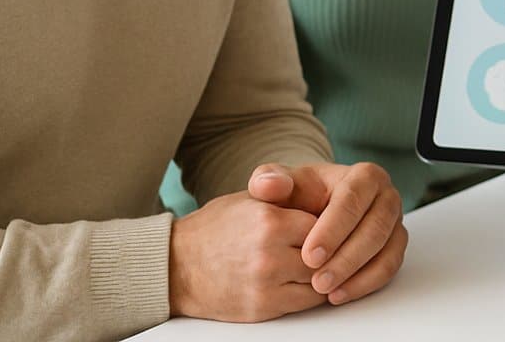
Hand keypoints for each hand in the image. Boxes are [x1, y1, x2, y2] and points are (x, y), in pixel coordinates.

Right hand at [167, 192, 323, 321]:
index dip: (327, 225)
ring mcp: (266, 283)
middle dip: (327, 251)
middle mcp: (269, 252)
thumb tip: (324, 203)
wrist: (177, 267)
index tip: (327, 226)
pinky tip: (299, 281)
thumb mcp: (249, 200)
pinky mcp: (262, 308)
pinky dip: (307, 293)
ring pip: (319, 281)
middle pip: (325, 254)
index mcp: (269, 220)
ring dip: (320, 274)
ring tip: (312, 265)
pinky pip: (304, 302)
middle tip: (325, 248)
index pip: (324, 223)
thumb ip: (286, 198)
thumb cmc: (214, 230)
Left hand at [247, 162, 407, 305]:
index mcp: (364, 175)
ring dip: (357, 274)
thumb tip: (269, 185)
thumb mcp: (280, 185)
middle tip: (317, 280)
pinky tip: (340, 294)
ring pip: (386, 249)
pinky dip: (367, 284)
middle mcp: (386, 196)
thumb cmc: (300, 197)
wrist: (313, 212)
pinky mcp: (395, 246)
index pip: (353, 198)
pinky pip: (390, 267)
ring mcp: (394, 222)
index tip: (309, 255)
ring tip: (325, 291)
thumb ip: (268, 180)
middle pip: (375, 226)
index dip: (333, 229)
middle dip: (346, 257)